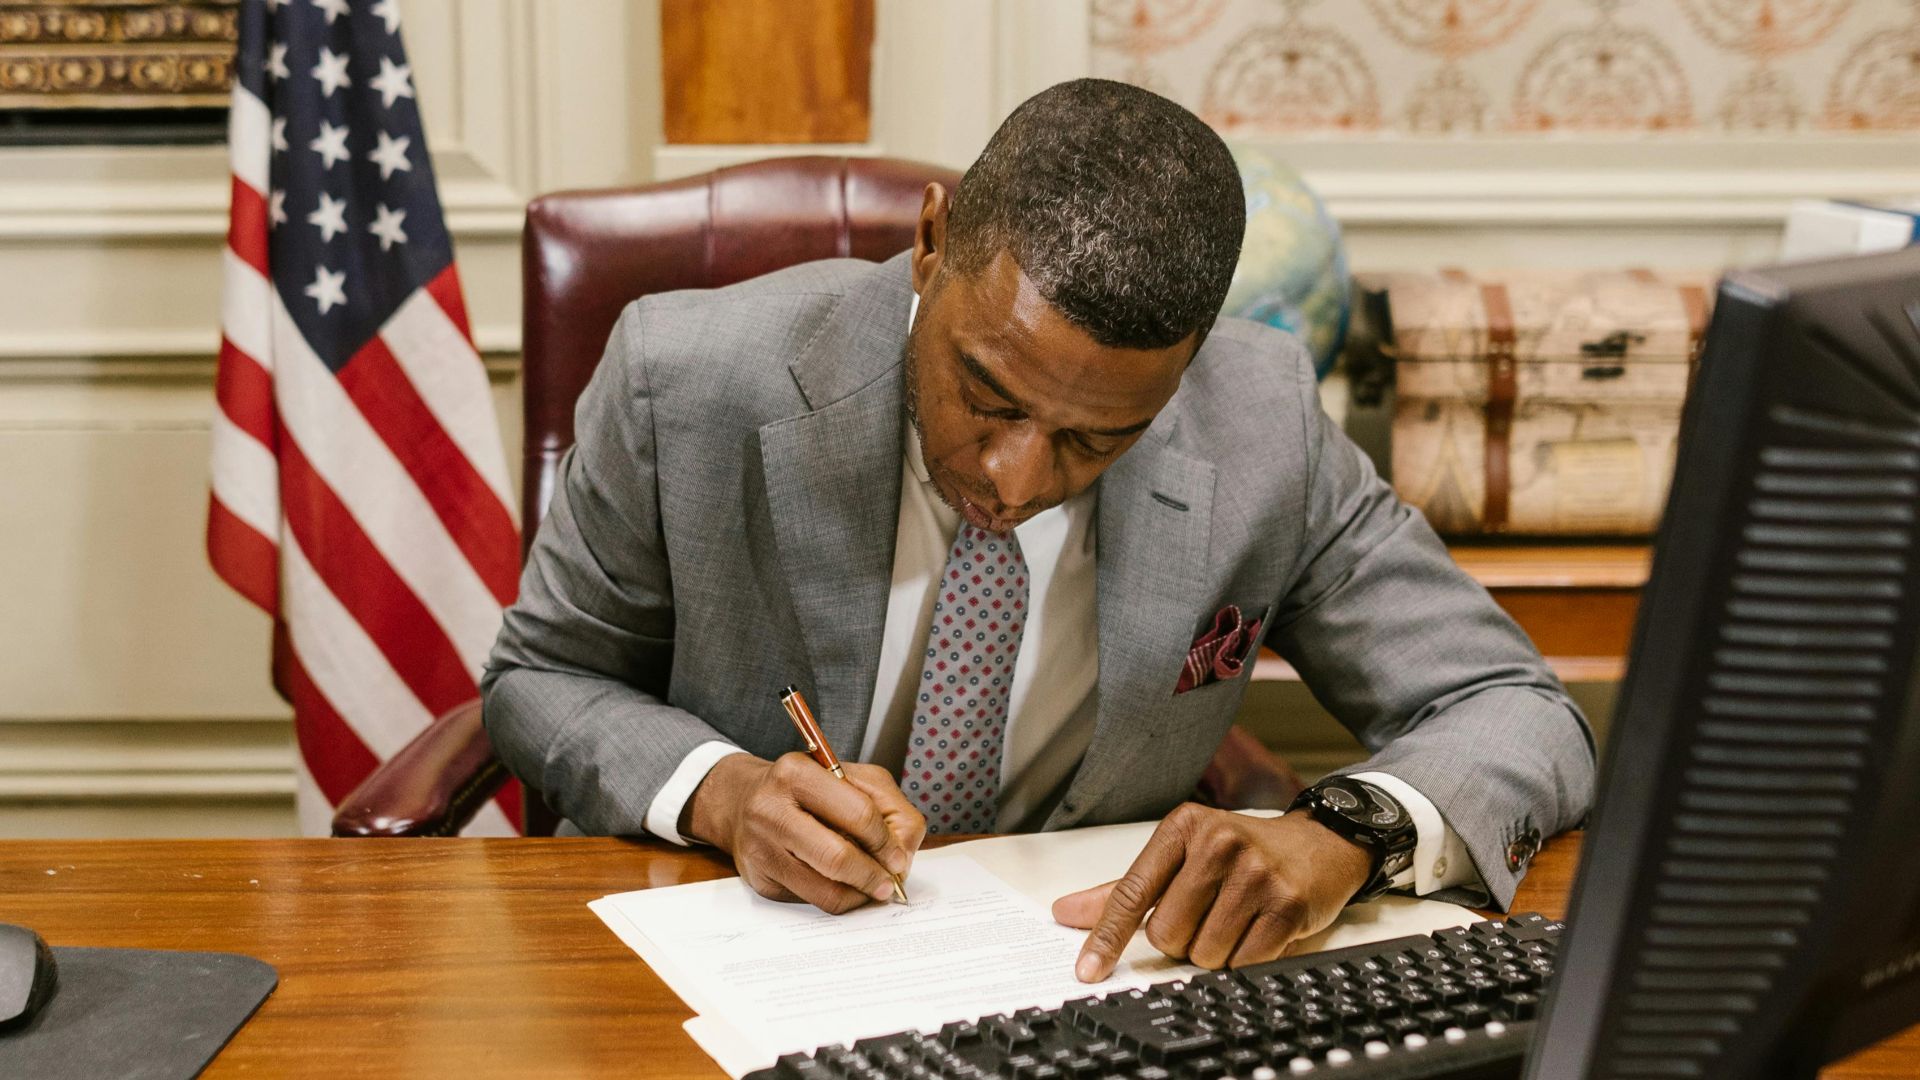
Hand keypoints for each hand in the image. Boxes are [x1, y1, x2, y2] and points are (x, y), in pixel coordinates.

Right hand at [684, 752, 926, 913]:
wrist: (743, 801)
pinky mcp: (758, 879)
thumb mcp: (852, 778)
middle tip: (890, 884)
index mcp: (797, 773)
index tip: (899, 858)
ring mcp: (760, 847)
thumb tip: (902, 854)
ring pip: (824, 890)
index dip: (887, 842)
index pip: (858, 813)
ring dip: (858, 895)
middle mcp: (771, 809)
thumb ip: (888, 807)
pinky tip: (843, 887)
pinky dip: (836, 899)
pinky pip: (809, 900)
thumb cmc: (807, 790)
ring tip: (872, 888)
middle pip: (837, 858)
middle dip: (873, 876)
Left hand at [1052, 804, 1373, 980]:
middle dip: (1182, 940)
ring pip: (1204, 953)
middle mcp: (1219, 843)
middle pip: (1167, 934)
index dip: (1107, 937)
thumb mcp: (1182, 856)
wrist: (1319, 846)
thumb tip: (1067, 913)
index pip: (1131, 892)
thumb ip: (1125, 889)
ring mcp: (1256, 873)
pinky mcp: (1287, 904)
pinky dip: (1243, 959)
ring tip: (1234, 920)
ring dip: (1214, 952)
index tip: (1088, 969)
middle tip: (1206, 916)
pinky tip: (1256, 930)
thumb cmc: (1243, 853)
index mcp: (1183, 827)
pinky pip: (1243, 962)